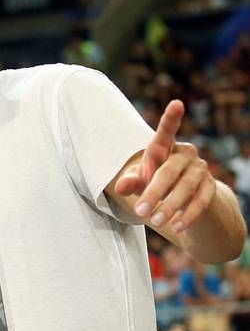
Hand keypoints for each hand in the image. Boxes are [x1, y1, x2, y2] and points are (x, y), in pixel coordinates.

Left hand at [115, 100, 214, 231]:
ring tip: (155, 221)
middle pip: (170, 170)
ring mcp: (200, 169)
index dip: (171, 118)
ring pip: (187, 186)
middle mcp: (185, 153)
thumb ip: (130, 182)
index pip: (166, 132)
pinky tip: (177, 226)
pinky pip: (202, 200)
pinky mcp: (210, 186)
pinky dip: (189, 214)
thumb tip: (120, 186)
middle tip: (140, 211)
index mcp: (164, 148)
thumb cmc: (152, 184)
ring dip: (170, 205)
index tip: (176, 103)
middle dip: (154, 192)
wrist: (180, 202)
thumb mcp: (138, 183)